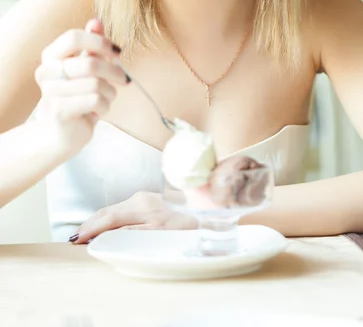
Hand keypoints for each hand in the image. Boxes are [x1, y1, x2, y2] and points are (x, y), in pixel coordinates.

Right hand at [34, 18, 128, 154]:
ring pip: (96, 84)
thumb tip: (96, 20)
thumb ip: (90, 45)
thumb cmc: (77, 94)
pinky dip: (105, 106)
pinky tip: (99, 110)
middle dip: (114, 71)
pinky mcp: (60, 111)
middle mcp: (45, 71)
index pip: (73, 37)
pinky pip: (95, 101)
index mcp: (50, 55)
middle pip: (90, 63)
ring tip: (106, 97)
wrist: (63, 131)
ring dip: (110, 92)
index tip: (117, 51)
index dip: (99, 42)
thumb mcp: (85, 66)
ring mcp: (50, 92)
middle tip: (123, 79)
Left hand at [69, 192, 197, 243]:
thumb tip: (111, 229)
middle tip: (75, 237)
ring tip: (84, 241)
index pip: (112, 209)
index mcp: (144, 198)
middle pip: (110, 214)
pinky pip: (132, 233)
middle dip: (90, 226)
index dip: (93, 220)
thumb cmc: (179, 219)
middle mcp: (146, 204)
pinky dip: (115, 238)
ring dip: (98, 233)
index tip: (80, 230)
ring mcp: (152, 217)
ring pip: (117, 224)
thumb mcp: (156, 211)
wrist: (207, 221)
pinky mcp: (159, 229)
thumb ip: (137, 216)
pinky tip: (106, 243)